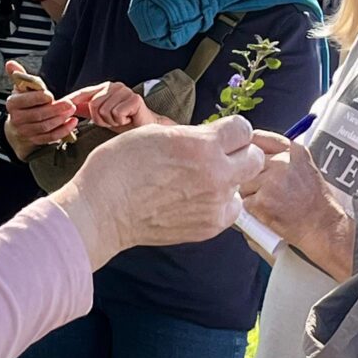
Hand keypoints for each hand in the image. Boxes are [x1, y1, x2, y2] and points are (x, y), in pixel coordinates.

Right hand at [4, 60, 77, 147]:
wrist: (19, 123)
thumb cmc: (24, 101)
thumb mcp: (21, 87)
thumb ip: (19, 75)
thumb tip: (10, 63)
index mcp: (12, 103)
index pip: (25, 101)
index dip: (38, 98)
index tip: (50, 95)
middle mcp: (16, 119)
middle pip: (38, 115)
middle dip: (55, 109)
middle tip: (69, 103)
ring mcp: (25, 132)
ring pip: (45, 127)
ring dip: (61, 119)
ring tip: (72, 111)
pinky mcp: (35, 140)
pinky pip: (50, 137)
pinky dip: (63, 130)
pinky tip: (73, 122)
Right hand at [51, 116, 265, 269]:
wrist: (102, 210)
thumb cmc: (119, 166)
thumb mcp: (156, 133)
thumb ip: (191, 135)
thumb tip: (207, 139)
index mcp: (203, 145)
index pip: (243, 129)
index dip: (229, 130)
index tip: (218, 135)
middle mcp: (216, 175)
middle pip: (254, 159)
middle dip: (238, 154)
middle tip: (216, 157)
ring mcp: (215, 205)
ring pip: (242, 188)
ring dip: (228, 182)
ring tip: (200, 182)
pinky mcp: (208, 227)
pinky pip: (229, 211)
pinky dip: (218, 205)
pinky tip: (193, 200)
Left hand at [68, 81, 166, 132]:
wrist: (146, 128)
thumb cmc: (124, 121)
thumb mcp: (101, 115)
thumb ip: (86, 109)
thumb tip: (68, 107)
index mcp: (105, 88)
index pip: (83, 92)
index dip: (71, 99)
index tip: (60, 104)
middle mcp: (114, 86)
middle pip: (93, 105)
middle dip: (101, 119)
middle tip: (113, 120)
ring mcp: (125, 91)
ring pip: (104, 111)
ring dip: (111, 121)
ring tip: (121, 120)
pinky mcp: (134, 99)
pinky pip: (116, 113)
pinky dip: (121, 121)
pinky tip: (128, 119)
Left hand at [241, 131, 354, 279]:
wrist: (324, 227)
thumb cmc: (317, 201)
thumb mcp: (306, 167)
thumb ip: (284, 156)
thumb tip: (255, 150)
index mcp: (293, 151)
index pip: (258, 138)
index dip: (249, 148)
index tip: (246, 154)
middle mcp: (281, 162)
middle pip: (247, 162)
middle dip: (251, 176)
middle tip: (265, 190)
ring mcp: (271, 181)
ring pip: (244, 184)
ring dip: (250, 194)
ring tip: (271, 203)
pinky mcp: (262, 201)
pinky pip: (245, 202)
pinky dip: (252, 210)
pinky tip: (269, 212)